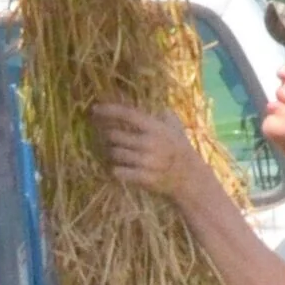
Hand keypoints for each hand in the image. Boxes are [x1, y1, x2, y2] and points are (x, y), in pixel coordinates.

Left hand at [92, 101, 211, 203]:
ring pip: (114, 154)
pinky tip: (122, 170)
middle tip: (111, 139)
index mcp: (156, 128)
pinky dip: (116, 170)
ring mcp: (146, 161)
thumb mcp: (176, 129)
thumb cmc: (180, 151)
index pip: (128, 114)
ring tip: (121, 155)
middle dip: (108, 137)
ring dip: (113, 154)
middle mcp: (150, 143)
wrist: (190, 179)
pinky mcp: (143, 178)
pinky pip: (118, 172)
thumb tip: (158, 105)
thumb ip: (165, 116)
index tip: (94, 109)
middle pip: (114, 136)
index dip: (109, 110)